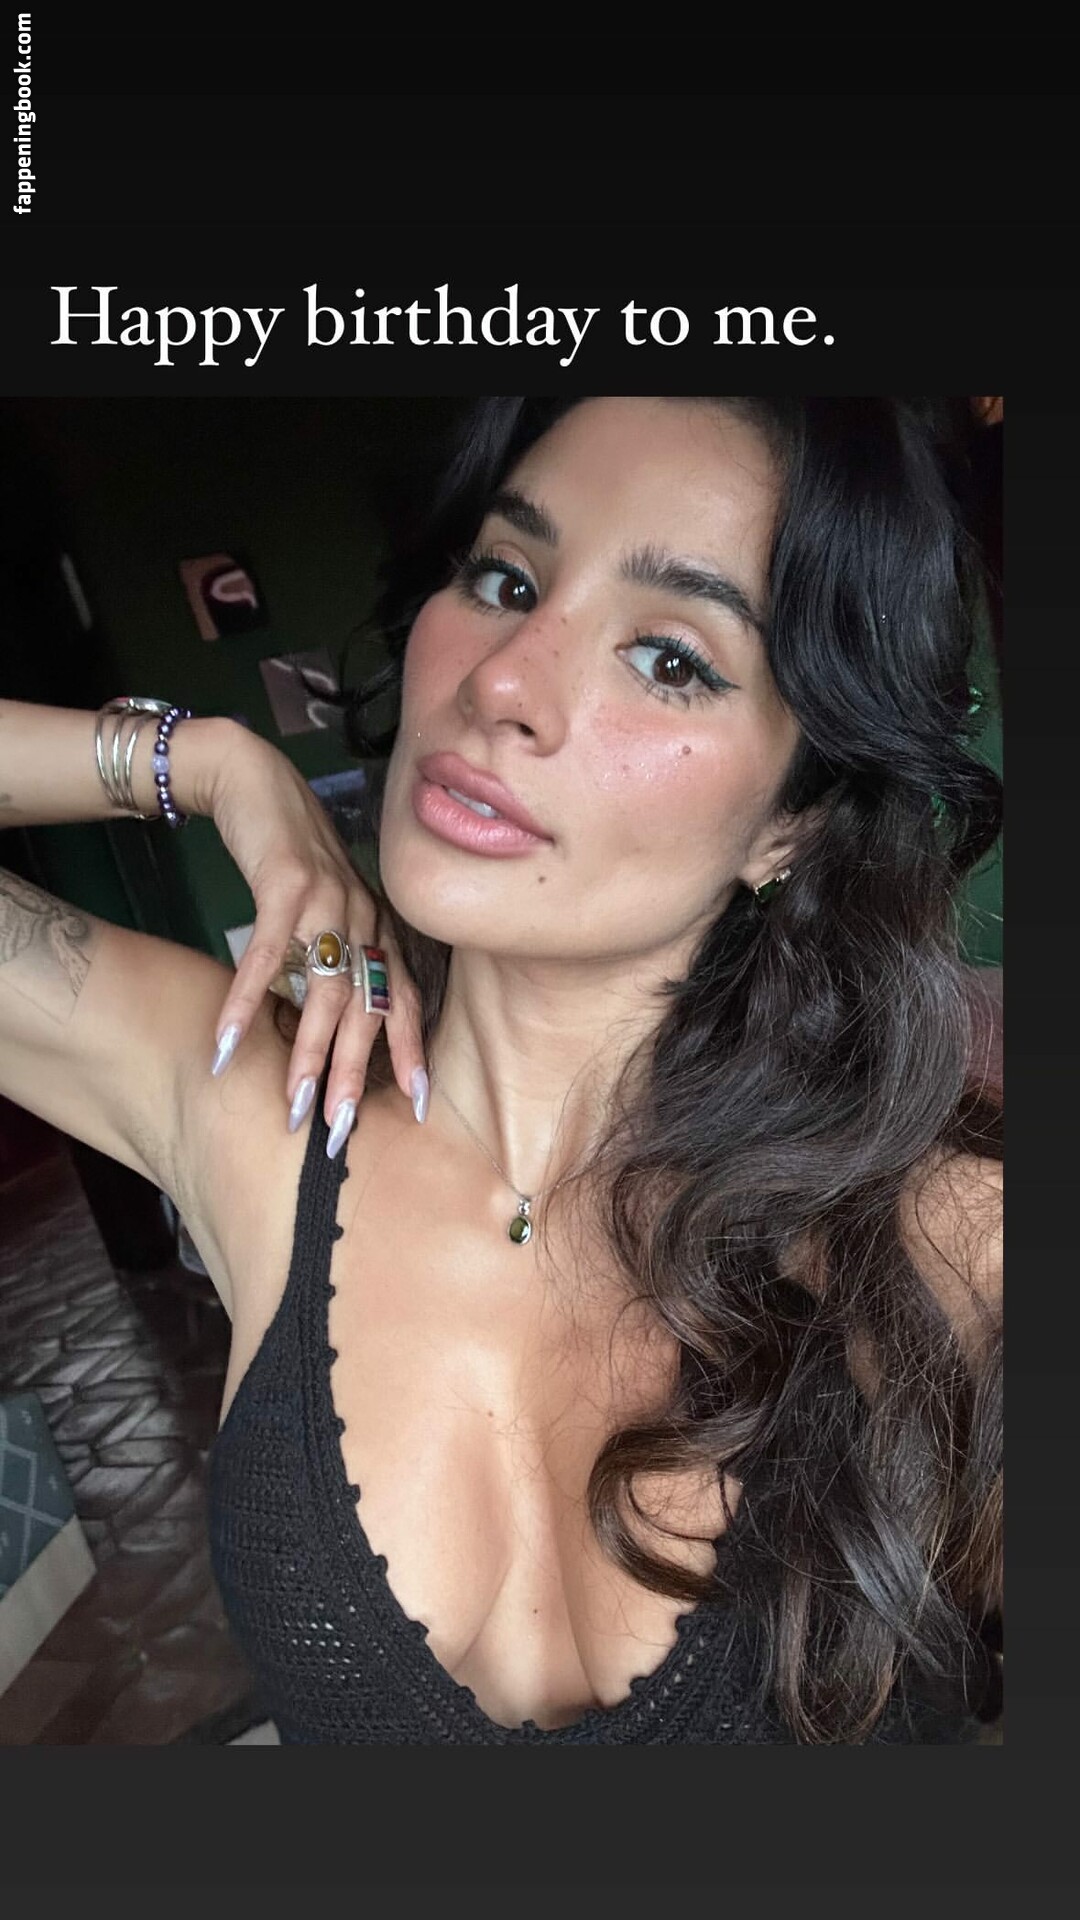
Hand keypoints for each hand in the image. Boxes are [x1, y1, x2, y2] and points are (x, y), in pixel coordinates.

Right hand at [202, 724, 426, 1134]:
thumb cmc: (290, 853)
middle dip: (352, 1073)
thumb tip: (327, 1019)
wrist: (257, 780)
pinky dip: (247, 1001)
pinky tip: (228, 1042)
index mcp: (377, 925)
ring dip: (305, 1053)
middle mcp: (365, 915)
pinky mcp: (285, 884)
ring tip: (291, 1104)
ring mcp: (329, 899)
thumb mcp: (325, 906)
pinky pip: (266, 956)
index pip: (403, 998)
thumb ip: (334, 954)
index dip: (411, 1049)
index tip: (416, 1102)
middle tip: (338, 1130)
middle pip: (366, 1008)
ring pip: (323, 991)